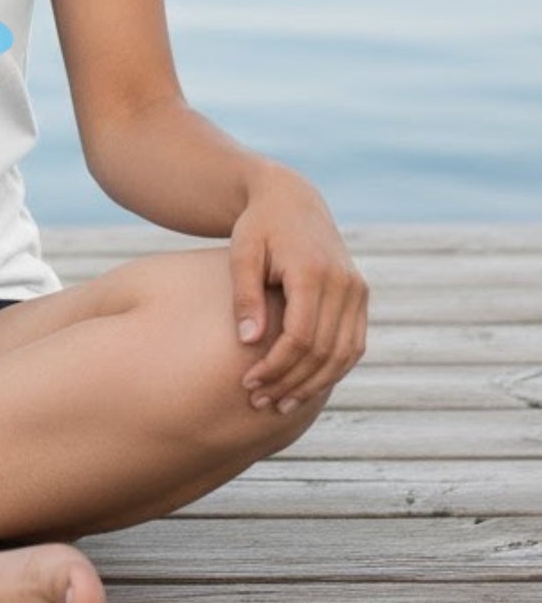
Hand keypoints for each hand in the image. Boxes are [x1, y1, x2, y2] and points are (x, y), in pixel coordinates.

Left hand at [229, 164, 367, 414]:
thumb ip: (245, 295)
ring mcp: (357, 290)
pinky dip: (332, 370)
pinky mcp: (360, 296)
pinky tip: (304, 386)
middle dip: (291, 383)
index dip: (276, 366)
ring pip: (344, 355)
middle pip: (323, 351)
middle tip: (259, 402)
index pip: (301, 336)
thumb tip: (249, 342)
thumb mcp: (243, 253)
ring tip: (280, 404)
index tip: (248, 384)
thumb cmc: (258, 226)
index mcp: (313, 272)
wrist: (291, 199)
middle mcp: (344, 283)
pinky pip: (353, 344)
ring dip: (314, 385)